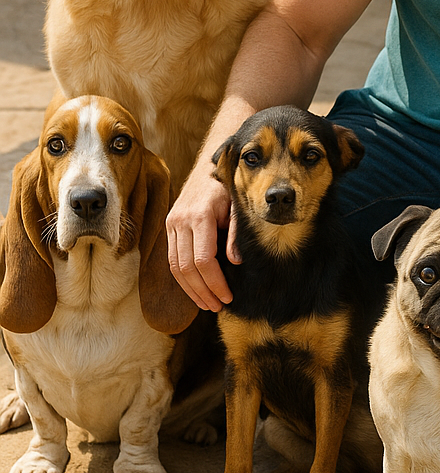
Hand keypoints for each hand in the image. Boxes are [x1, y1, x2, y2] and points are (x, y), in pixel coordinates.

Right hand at [166, 161, 236, 311]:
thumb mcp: (238, 205)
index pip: (203, 260)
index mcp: (199, 216)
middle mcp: (180, 221)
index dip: (215, 282)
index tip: (227, 296)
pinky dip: (182, 278)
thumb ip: (236, 232)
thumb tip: (235, 262)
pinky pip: (172, 258)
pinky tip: (195, 289)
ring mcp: (171, 224)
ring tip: (207, 304)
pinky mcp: (168, 227)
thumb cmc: (228, 186)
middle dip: (203, 291)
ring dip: (190, 289)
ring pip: (175, 267)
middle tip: (218, 306)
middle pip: (186, 268)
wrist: (209, 167)